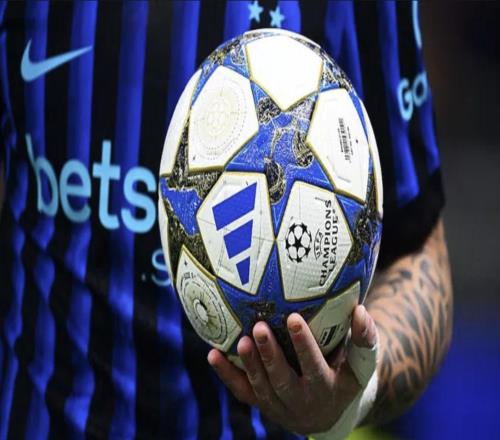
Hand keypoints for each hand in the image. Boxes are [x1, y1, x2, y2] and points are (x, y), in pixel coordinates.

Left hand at [207, 304, 377, 435]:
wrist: (327, 415)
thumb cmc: (344, 378)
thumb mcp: (360, 365)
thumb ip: (364, 339)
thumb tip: (361, 309)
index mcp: (326, 389)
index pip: (314, 366)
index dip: (303, 345)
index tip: (294, 318)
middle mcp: (301, 402)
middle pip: (282, 381)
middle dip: (270, 355)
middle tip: (260, 327)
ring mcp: (278, 407)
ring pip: (261, 388)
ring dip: (250, 365)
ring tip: (241, 340)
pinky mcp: (262, 405)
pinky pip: (242, 391)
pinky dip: (226, 375)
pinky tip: (213, 354)